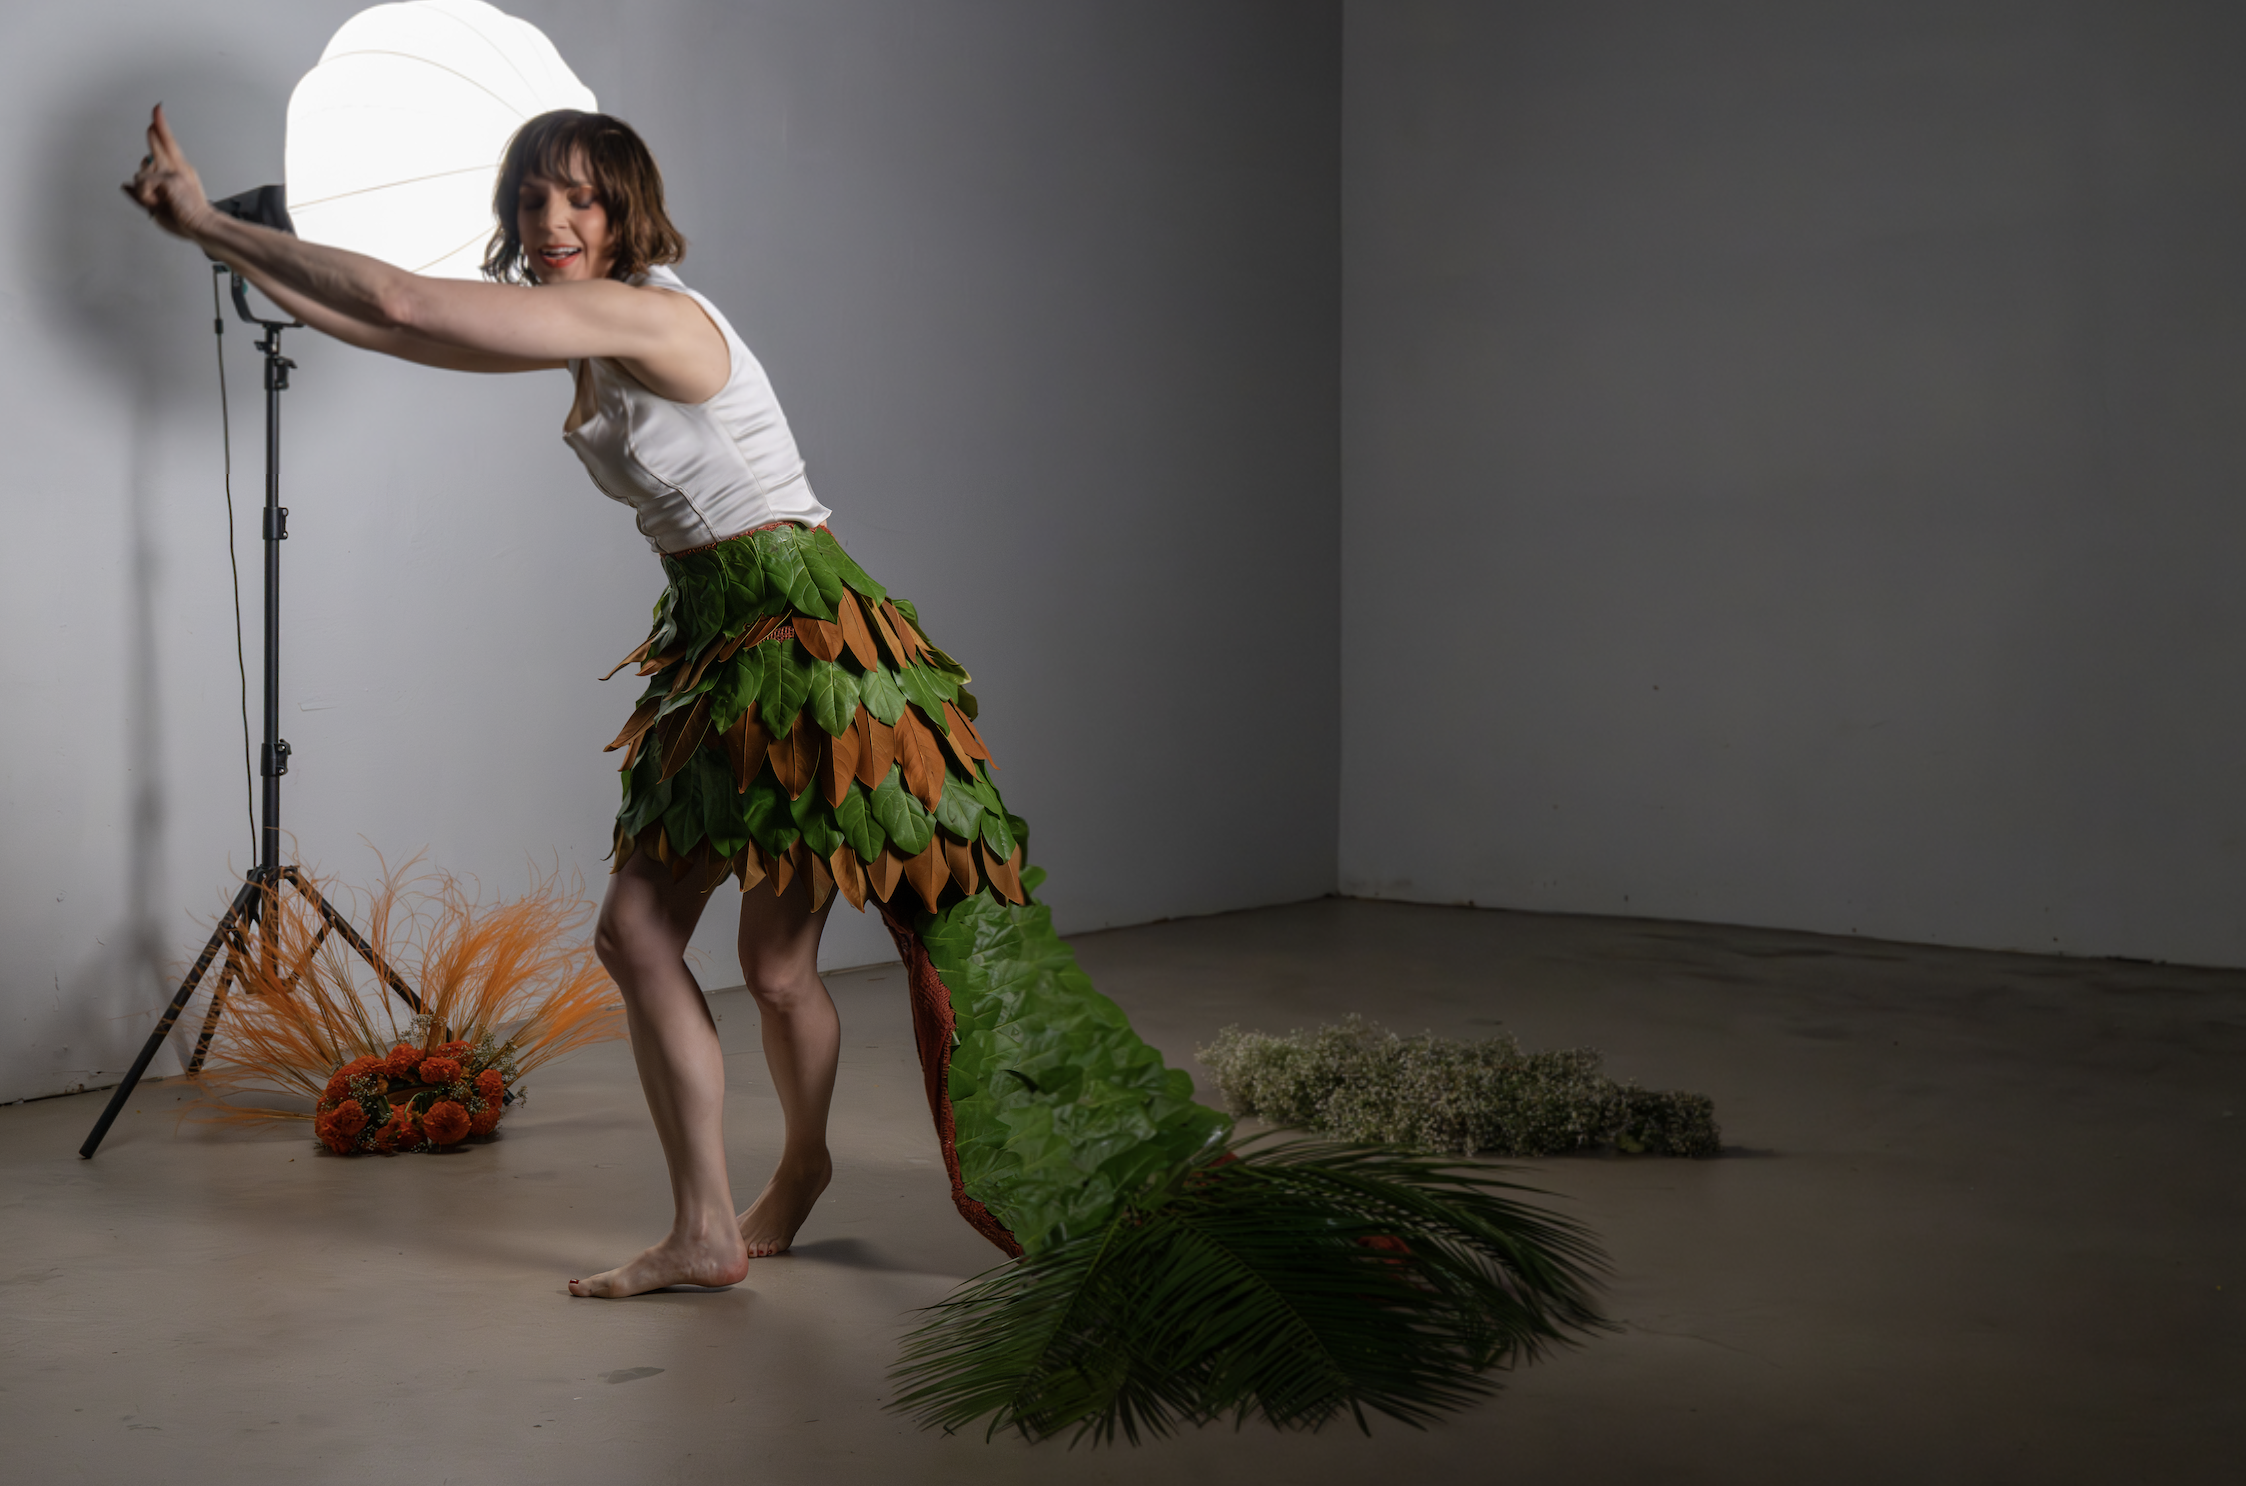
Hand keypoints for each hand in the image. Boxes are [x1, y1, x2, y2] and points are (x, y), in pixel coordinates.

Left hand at [121, 104, 213, 239]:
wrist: (204, 227)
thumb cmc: (185, 220)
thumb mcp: (157, 207)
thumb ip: (141, 194)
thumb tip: (124, 184)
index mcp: (179, 173)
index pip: (169, 144)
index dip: (161, 126)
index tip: (157, 110)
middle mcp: (178, 168)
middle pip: (161, 143)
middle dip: (156, 130)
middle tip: (155, 115)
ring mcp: (175, 172)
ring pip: (141, 172)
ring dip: (143, 190)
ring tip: (156, 203)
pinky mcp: (171, 179)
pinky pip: (143, 183)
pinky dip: (144, 196)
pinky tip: (155, 203)